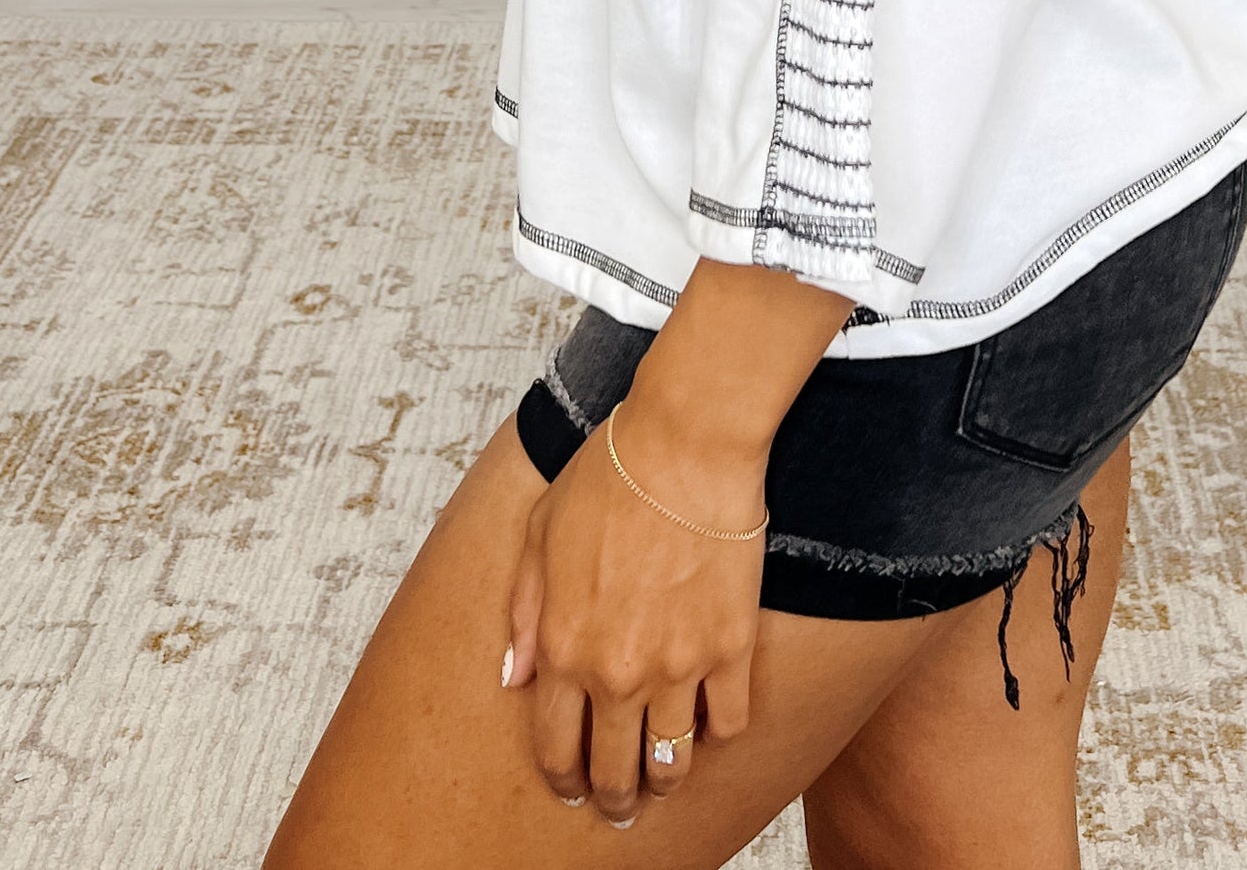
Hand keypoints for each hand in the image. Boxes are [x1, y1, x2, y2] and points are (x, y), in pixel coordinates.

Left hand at [503, 390, 768, 825]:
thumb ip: (525, 615)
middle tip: (621, 803)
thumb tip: (515, 678)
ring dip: (665, 778)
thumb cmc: (607, 477)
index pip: (556, 749)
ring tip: (666, 776)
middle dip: (614, 798)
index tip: (572, 789)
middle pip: (615, 770)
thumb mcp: (539, 537)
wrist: (683, 444)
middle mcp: (619, 672)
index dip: (563, 780)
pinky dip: (718, 733)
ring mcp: (679, 665)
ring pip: (672, 761)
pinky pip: (728, 723)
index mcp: (566, 649)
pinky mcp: (730, 647)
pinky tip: (710, 723)